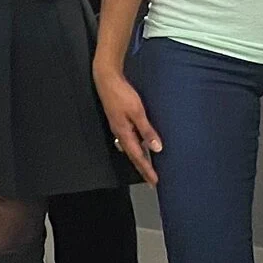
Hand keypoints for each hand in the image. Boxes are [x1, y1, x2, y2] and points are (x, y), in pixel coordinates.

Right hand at [95, 69, 161, 184]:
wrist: (106, 79)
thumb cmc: (122, 94)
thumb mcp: (137, 112)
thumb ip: (147, 131)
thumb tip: (157, 149)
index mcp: (124, 134)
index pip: (138, 157)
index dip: (147, 170)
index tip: (154, 182)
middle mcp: (120, 133)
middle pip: (132, 155)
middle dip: (142, 168)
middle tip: (152, 180)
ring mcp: (118, 127)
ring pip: (130, 148)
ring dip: (139, 158)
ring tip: (148, 167)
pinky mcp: (119, 121)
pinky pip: (129, 139)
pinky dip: (137, 147)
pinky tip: (142, 145)